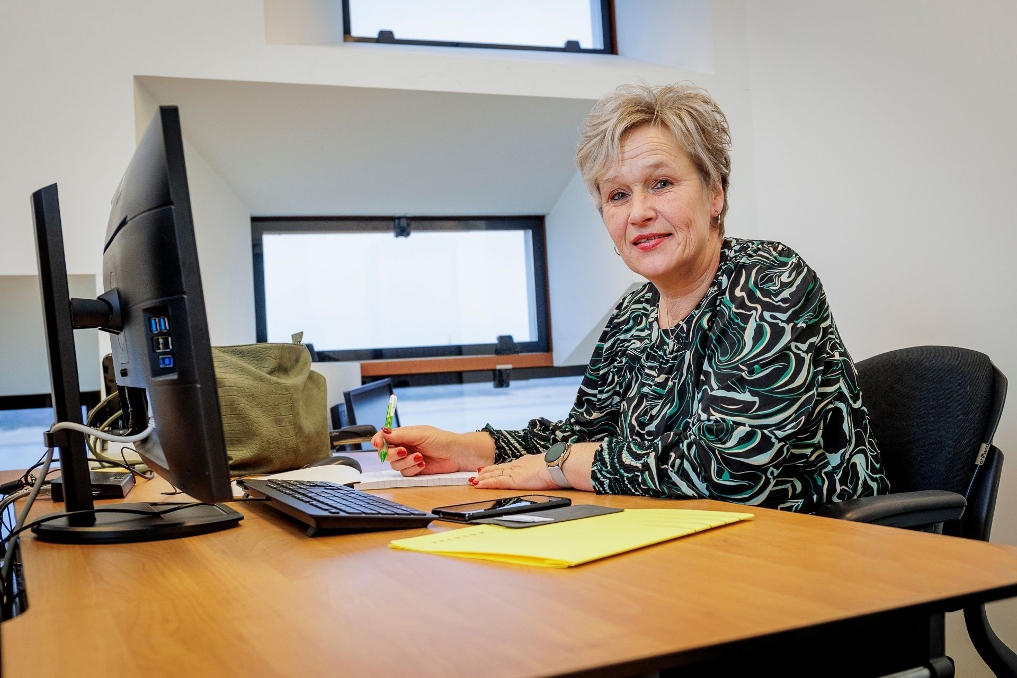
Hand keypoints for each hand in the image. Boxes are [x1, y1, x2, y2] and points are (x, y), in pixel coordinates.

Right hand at [372, 426, 493, 476]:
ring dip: (406, 462)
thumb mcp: (420, 434)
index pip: (384, 437)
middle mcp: (404, 447)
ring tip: (420, 457)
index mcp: (404, 435)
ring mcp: (408, 459)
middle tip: (404, 451)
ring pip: (395, 465)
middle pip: (386, 453)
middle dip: (392, 454)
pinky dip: (413, 469)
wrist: (456, 454)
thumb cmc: (442, 440)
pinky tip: (423, 464)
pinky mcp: (414, 470)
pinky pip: (405, 473)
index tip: (378, 444)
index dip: (378, 441)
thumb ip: (400, 435)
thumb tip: (383, 432)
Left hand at [470, 454, 558, 490]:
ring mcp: (513, 472)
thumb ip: (541, 471)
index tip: (490, 469)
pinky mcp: (513, 480)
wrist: (556, 465)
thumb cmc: (555, 467)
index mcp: (524, 463)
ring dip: (483, 478)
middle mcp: (516, 466)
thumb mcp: (545, 468)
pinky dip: (486, 483)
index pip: (507, 466)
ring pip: (494, 475)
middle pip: (498, 469)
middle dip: (486, 472)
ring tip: (474, 480)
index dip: (498, 468)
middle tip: (477, 473)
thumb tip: (545, 474)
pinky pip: (495, 482)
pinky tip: (478, 484)